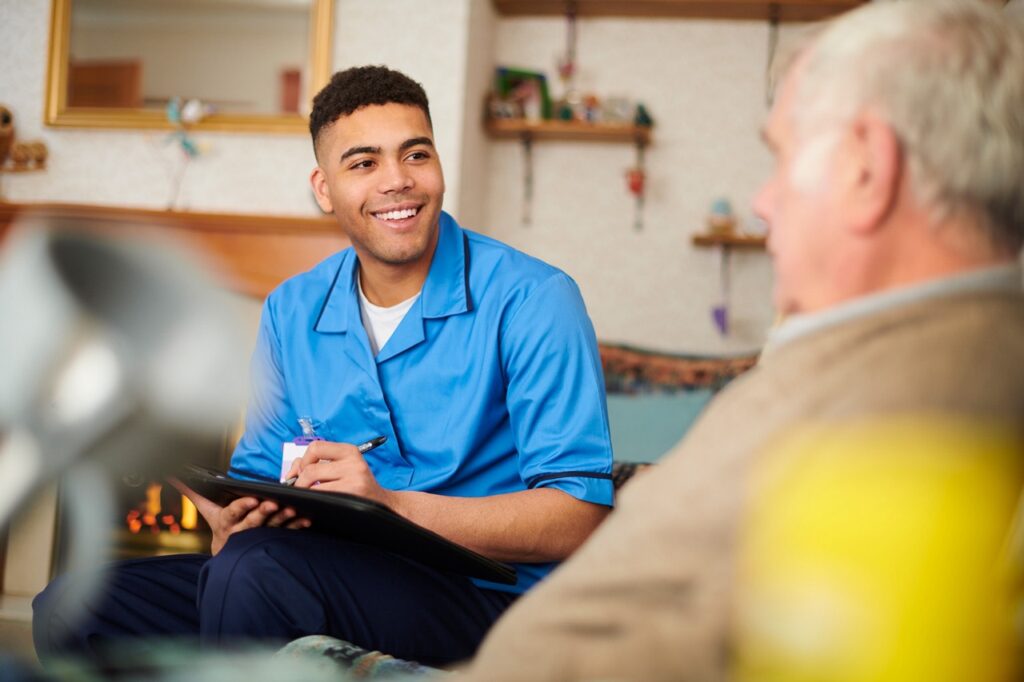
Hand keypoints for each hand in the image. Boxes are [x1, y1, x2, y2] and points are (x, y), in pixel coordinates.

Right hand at [169, 478, 309, 554]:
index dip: (242, 506)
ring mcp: (259, 536)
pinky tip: (307, 520)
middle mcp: (242, 531)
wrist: (231, 558)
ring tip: (294, 510)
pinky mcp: (273, 539)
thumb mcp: (207, 510)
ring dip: (284, 519)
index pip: (233, 513)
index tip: (252, 499)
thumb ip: (192, 492)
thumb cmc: (222, 526)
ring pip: (272, 527)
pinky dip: (297, 526)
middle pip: (254, 521)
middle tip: (274, 503)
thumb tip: (172, 474)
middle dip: (264, 512)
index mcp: (226, 522)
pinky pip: (286, 533)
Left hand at [284, 440, 395, 507]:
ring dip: (305, 493)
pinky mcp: (352, 493)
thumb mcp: (342, 467)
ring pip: (313, 484)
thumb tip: (291, 472)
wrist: (382, 503)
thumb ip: (317, 463)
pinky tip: (317, 503)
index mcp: (349, 451)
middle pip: (311, 469)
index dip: (302, 461)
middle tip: (300, 490)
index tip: (300, 472)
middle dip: (299, 482)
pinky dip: (313, 501)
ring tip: (308, 497)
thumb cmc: (357, 486)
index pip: (316, 447)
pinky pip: (321, 496)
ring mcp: (354, 478)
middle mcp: (353, 461)